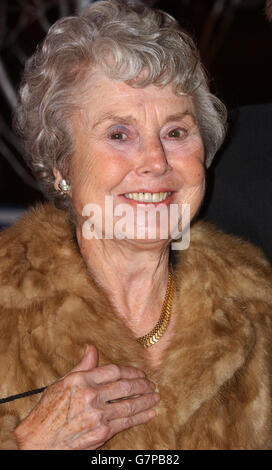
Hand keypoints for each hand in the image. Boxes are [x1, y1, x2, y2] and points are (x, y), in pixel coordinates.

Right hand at [14, 345, 158, 449]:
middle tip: (151, 384)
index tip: (139, 373)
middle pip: (125, 387)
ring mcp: (97, 415)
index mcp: (81, 380)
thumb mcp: (61, 384)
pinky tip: (149, 413)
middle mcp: (90, 396)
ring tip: (155, 397)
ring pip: (129, 405)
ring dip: (145, 400)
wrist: (37, 442)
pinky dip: (140, 417)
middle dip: (142, 385)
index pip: (114, 371)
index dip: (130, 371)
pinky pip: (125, 423)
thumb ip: (82, 367)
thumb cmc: (47, 412)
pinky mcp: (101, 433)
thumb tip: (92, 348)